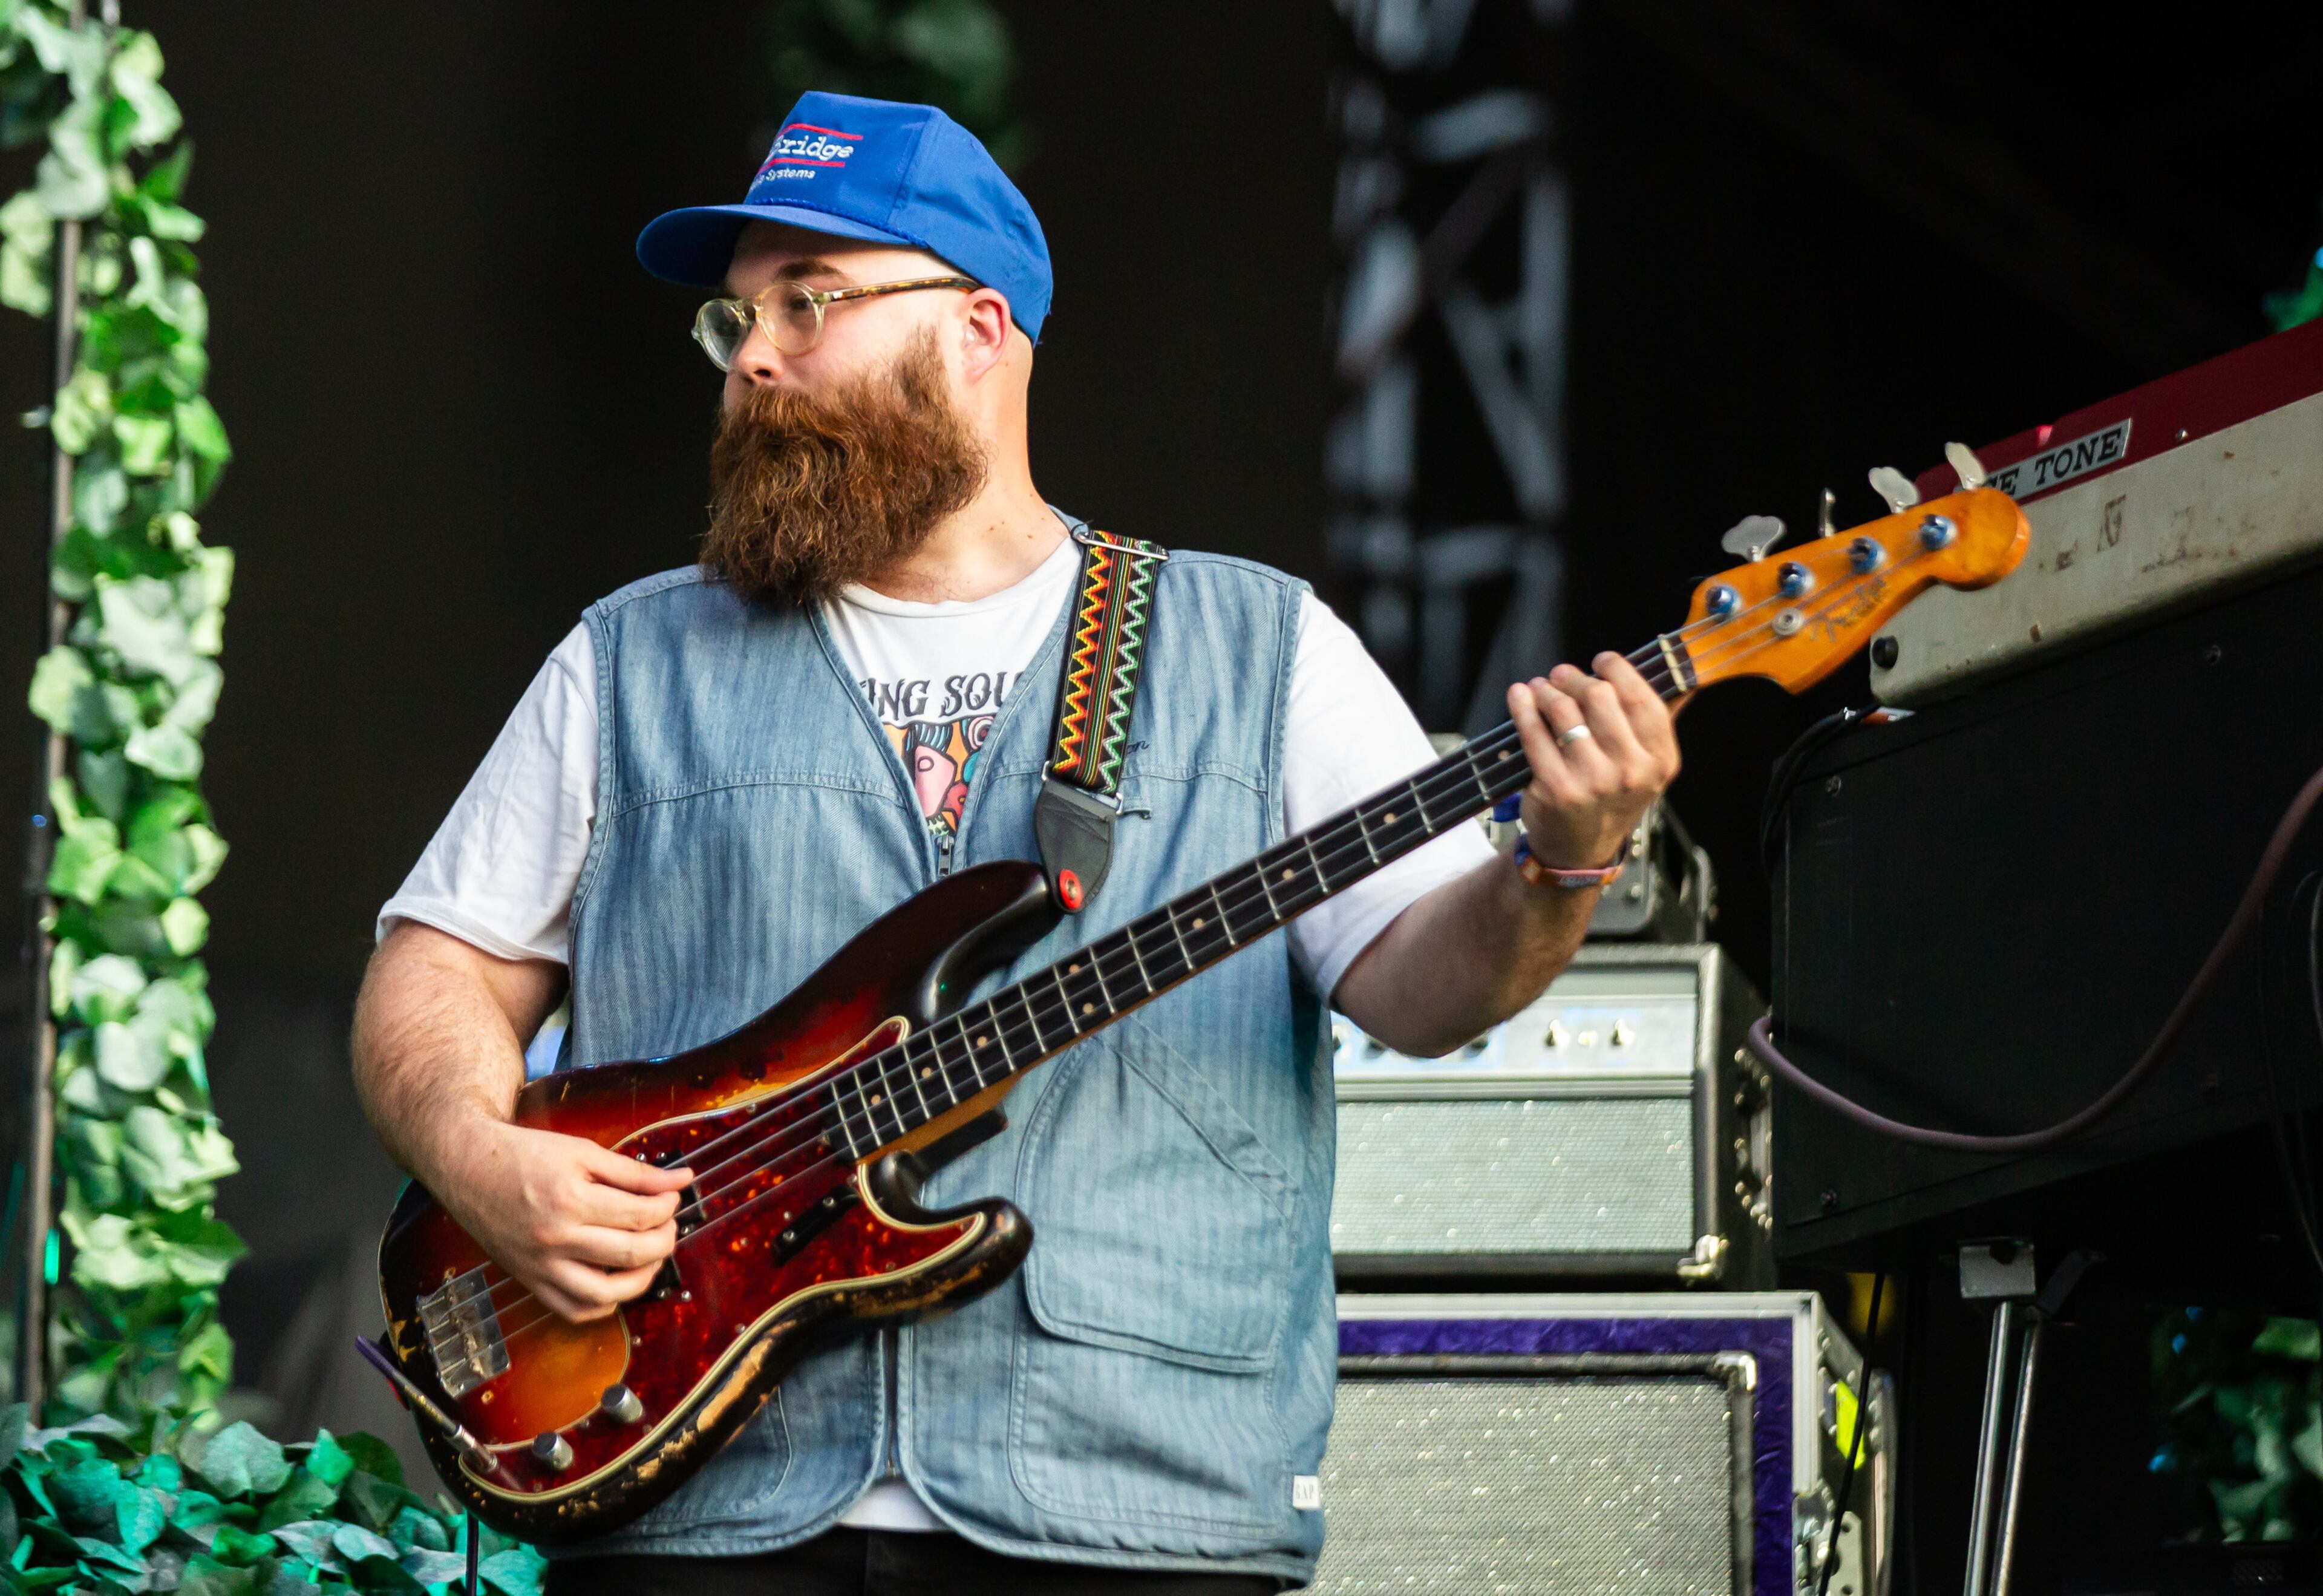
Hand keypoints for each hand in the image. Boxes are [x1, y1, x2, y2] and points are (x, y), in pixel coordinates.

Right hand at [433, 1118, 692, 1323]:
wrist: (468, 1168)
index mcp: (570, 1200)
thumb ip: (635, 1172)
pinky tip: (618, 1281)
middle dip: (664, 1240)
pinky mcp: (530, 1282)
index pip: (641, 1215)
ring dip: (642, 1279)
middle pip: (631, 1254)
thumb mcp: (582, 1152)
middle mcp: (555, 1239)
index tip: (670, 1196)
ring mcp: (541, 1267)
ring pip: (607, 1295)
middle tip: (667, 1224)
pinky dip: (604, 1304)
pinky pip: (575, 1310)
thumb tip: (681, 1180)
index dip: (667, 1206)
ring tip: (650, 1255)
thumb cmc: (523, 1156)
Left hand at [1505, 653, 1680, 870]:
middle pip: (1598, 696)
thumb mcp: (1647, 765)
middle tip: (1561, 675)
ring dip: (1546, 691)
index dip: (1618, 670)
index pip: (1640, 697)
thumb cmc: (1613, 797)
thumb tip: (1684, 675)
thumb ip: (1657, 721)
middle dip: (1574, 678)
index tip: (1601, 661)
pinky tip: (1520, 696)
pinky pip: (1534, 734)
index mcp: (1659, 759)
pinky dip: (1522, 708)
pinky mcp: (1556, 789)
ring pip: (1563, 711)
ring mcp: (1592, 781)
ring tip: (1541, 688)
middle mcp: (1630, 771)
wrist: (1580, 849)